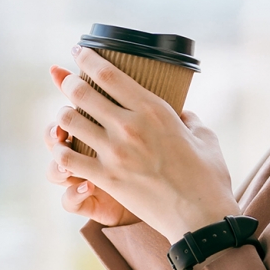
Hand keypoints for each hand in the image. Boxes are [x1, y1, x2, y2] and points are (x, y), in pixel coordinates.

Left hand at [45, 48, 238, 242]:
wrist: (201, 218)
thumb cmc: (209, 177)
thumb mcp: (205, 137)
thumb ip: (189, 119)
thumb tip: (182, 113)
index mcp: (154, 110)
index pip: (109, 74)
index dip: (88, 59)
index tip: (78, 51)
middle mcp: (130, 126)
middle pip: (82, 93)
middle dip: (69, 83)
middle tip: (66, 80)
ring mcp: (115, 153)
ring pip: (70, 122)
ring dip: (63, 117)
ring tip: (66, 117)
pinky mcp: (106, 179)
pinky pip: (68, 160)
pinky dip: (61, 152)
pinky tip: (63, 150)